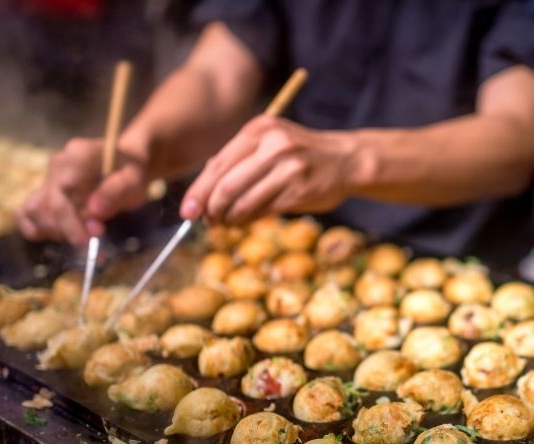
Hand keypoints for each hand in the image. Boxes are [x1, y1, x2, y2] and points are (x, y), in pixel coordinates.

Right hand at [17, 137, 148, 244]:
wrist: (129, 160)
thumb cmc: (134, 169)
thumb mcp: (135, 178)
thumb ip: (116, 191)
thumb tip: (95, 211)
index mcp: (77, 156)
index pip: (60, 196)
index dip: (70, 224)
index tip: (87, 242)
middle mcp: (57, 165)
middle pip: (44, 207)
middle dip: (67, 231)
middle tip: (95, 243)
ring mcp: (49, 178)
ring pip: (32, 211)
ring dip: (54, 233)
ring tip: (82, 239)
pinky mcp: (46, 191)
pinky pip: (28, 213)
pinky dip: (41, 229)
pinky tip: (64, 237)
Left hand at [180, 115, 361, 224]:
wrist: (346, 159)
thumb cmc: (301, 154)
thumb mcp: (269, 143)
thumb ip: (239, 160)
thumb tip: (203, 190)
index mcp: (259, 129)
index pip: (218, 164)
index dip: (198, 191)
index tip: (187, 211)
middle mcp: (273, 145)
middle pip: (227, 185)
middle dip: (211, 208)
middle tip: (205, 222)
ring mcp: (288, 167)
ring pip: (244, 201)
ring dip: (229, 218)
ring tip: (224, 224)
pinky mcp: (300, 190)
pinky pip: (264, 210)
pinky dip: (248, 221)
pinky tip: (243, 222)